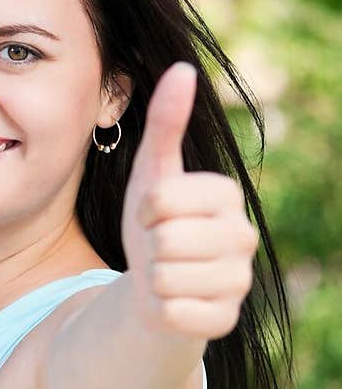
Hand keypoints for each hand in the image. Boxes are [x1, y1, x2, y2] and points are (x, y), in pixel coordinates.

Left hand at [120, 61, 258, 338]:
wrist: (155, 290)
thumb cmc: (153, 227)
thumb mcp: (152, 175)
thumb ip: (165, 124)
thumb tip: (181, 68)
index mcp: (227, 194)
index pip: (163, 198)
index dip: (145, 210)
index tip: (154, 216)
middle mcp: (243, 236)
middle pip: (165, 240)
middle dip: (148, 247)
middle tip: (159, 250)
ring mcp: (239, 281)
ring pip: (165, 278)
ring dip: (151, 280)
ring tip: (164, 275)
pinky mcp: (224, 321)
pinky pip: (172, 313)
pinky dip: (159, 310)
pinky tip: (170, 304)